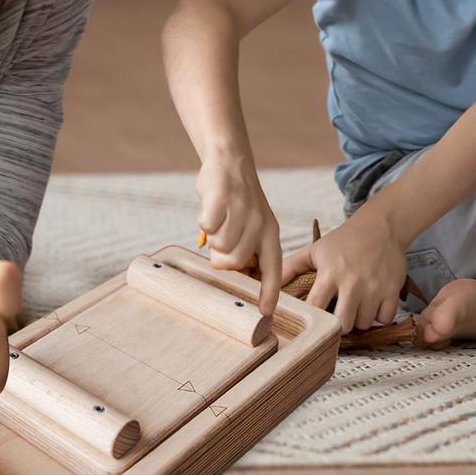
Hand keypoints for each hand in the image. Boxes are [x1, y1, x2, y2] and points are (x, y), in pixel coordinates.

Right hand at [197, 154, 280, 314]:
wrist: (230, 160)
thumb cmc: (236, 199)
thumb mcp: (253, 222)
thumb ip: (246, 246)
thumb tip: (230, 269)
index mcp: (270, 232)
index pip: (272, 268)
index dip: (268, 292)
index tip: (265, 314)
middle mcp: (260, 223)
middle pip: (235, 261)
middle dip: (221, 258)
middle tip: (219, 242)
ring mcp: (242, 210)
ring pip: (219, 245)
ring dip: (212, 236)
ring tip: (218, 220)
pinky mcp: (222, 199)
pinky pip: (207, 225)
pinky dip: (203, 221)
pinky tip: (209, 209)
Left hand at [283, 209, 404, 332]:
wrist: (380, 226)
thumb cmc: (345, 240)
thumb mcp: (316, 250)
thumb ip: (292, 266)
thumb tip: (267, 279)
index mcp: (330, 273)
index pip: (316, 307)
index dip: (313, 318)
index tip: (312, 319)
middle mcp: (353, 283)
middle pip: (342, 324)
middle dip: (338, 324)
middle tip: (337, 315)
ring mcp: (374, 288)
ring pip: (364, 323)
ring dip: (358, 320)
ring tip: (354, 307)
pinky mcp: (393, 290)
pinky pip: (385, 318)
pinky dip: (379, 316)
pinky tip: (372, 305)